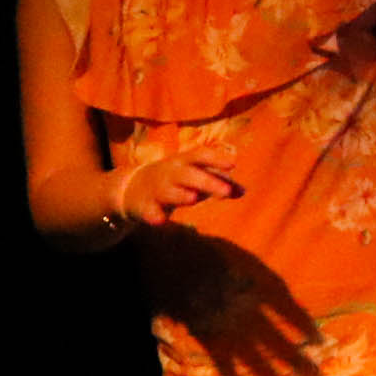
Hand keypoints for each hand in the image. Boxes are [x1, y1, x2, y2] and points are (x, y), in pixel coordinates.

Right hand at [113, 152, 238, 227]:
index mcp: (184, 162)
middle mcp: (170, 173)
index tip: (233, 163)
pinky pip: (148, 211)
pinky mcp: (144, 206)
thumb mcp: (196, 177)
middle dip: (206, 181)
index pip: (200, 155)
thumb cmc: (175, 181)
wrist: (132, 187)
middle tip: (227, 191)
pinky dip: (153, 215)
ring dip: (180, 194)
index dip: (216, 158)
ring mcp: (156, 189)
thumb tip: (244, 192)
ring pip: (168, 191)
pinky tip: (160, 220)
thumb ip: (220, 184)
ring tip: (193, 198)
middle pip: (188, 175)